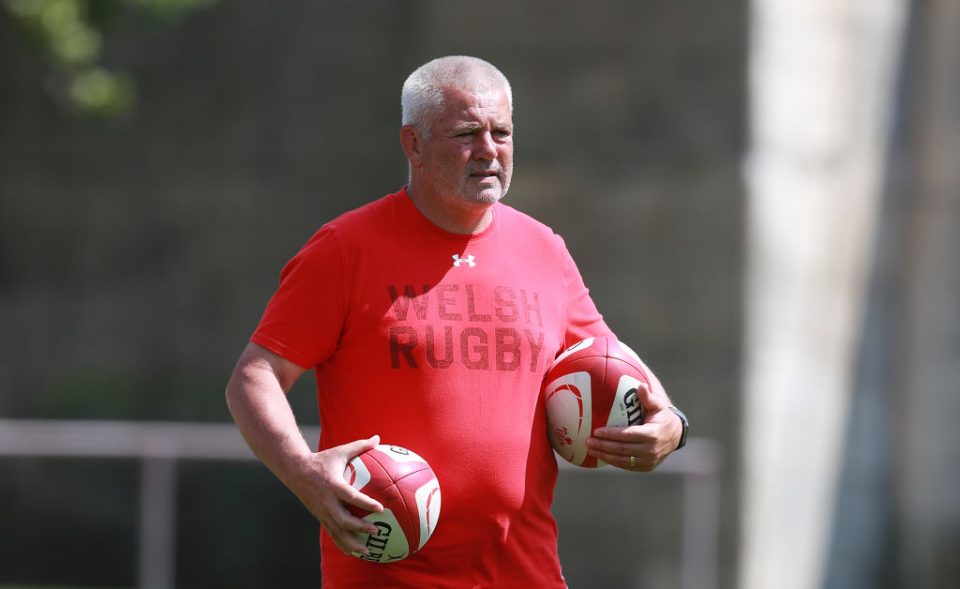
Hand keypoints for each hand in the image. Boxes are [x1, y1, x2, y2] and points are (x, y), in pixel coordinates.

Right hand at [286, 435, 384, 555]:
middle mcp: (327, 502)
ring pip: (337, 532)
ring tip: (367, 551)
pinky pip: (332, 533)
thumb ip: (360, 446)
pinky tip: (354, 552)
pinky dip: (343, 544)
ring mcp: (322, 511)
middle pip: (344, 520)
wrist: (295, 471)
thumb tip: (378, 438)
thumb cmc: (322, 460)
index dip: (365, 503)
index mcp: (334, 486)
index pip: (351, 497)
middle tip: (377, 530)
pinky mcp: (319, 517)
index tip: (380, 508)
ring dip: (352, 543)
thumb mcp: (340, 451)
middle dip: (361, 528)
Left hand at [585, 383, 682, 471]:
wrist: (676, 436)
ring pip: (622, 460)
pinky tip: (601, 455)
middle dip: (603, 446)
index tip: (597, 431)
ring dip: (604, 455)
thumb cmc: (663, 417)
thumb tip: (640, 386)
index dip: (611, 434)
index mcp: (652, 434)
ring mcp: (648, 461)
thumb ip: (648, 397)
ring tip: (590, 449)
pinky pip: (626, 465)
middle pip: (622, 449)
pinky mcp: (646, 467)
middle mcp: (651, 450)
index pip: (628, 435)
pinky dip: (612, 461)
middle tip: (588, 441)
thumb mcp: (658, 406)